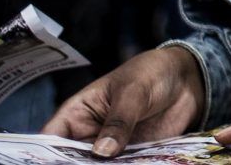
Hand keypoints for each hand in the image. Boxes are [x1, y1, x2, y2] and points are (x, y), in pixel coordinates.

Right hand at [45, 44, 205, 155]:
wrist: (187, 80)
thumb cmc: (151, 74)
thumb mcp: (134, 91)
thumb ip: (119, 120)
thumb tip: (102, 152)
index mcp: (77, 114)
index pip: (50, 138)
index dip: (43, 155)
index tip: (50, 163)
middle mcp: (88, 136)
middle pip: (70, 160)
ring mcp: (109, 150)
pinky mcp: (130, 158)